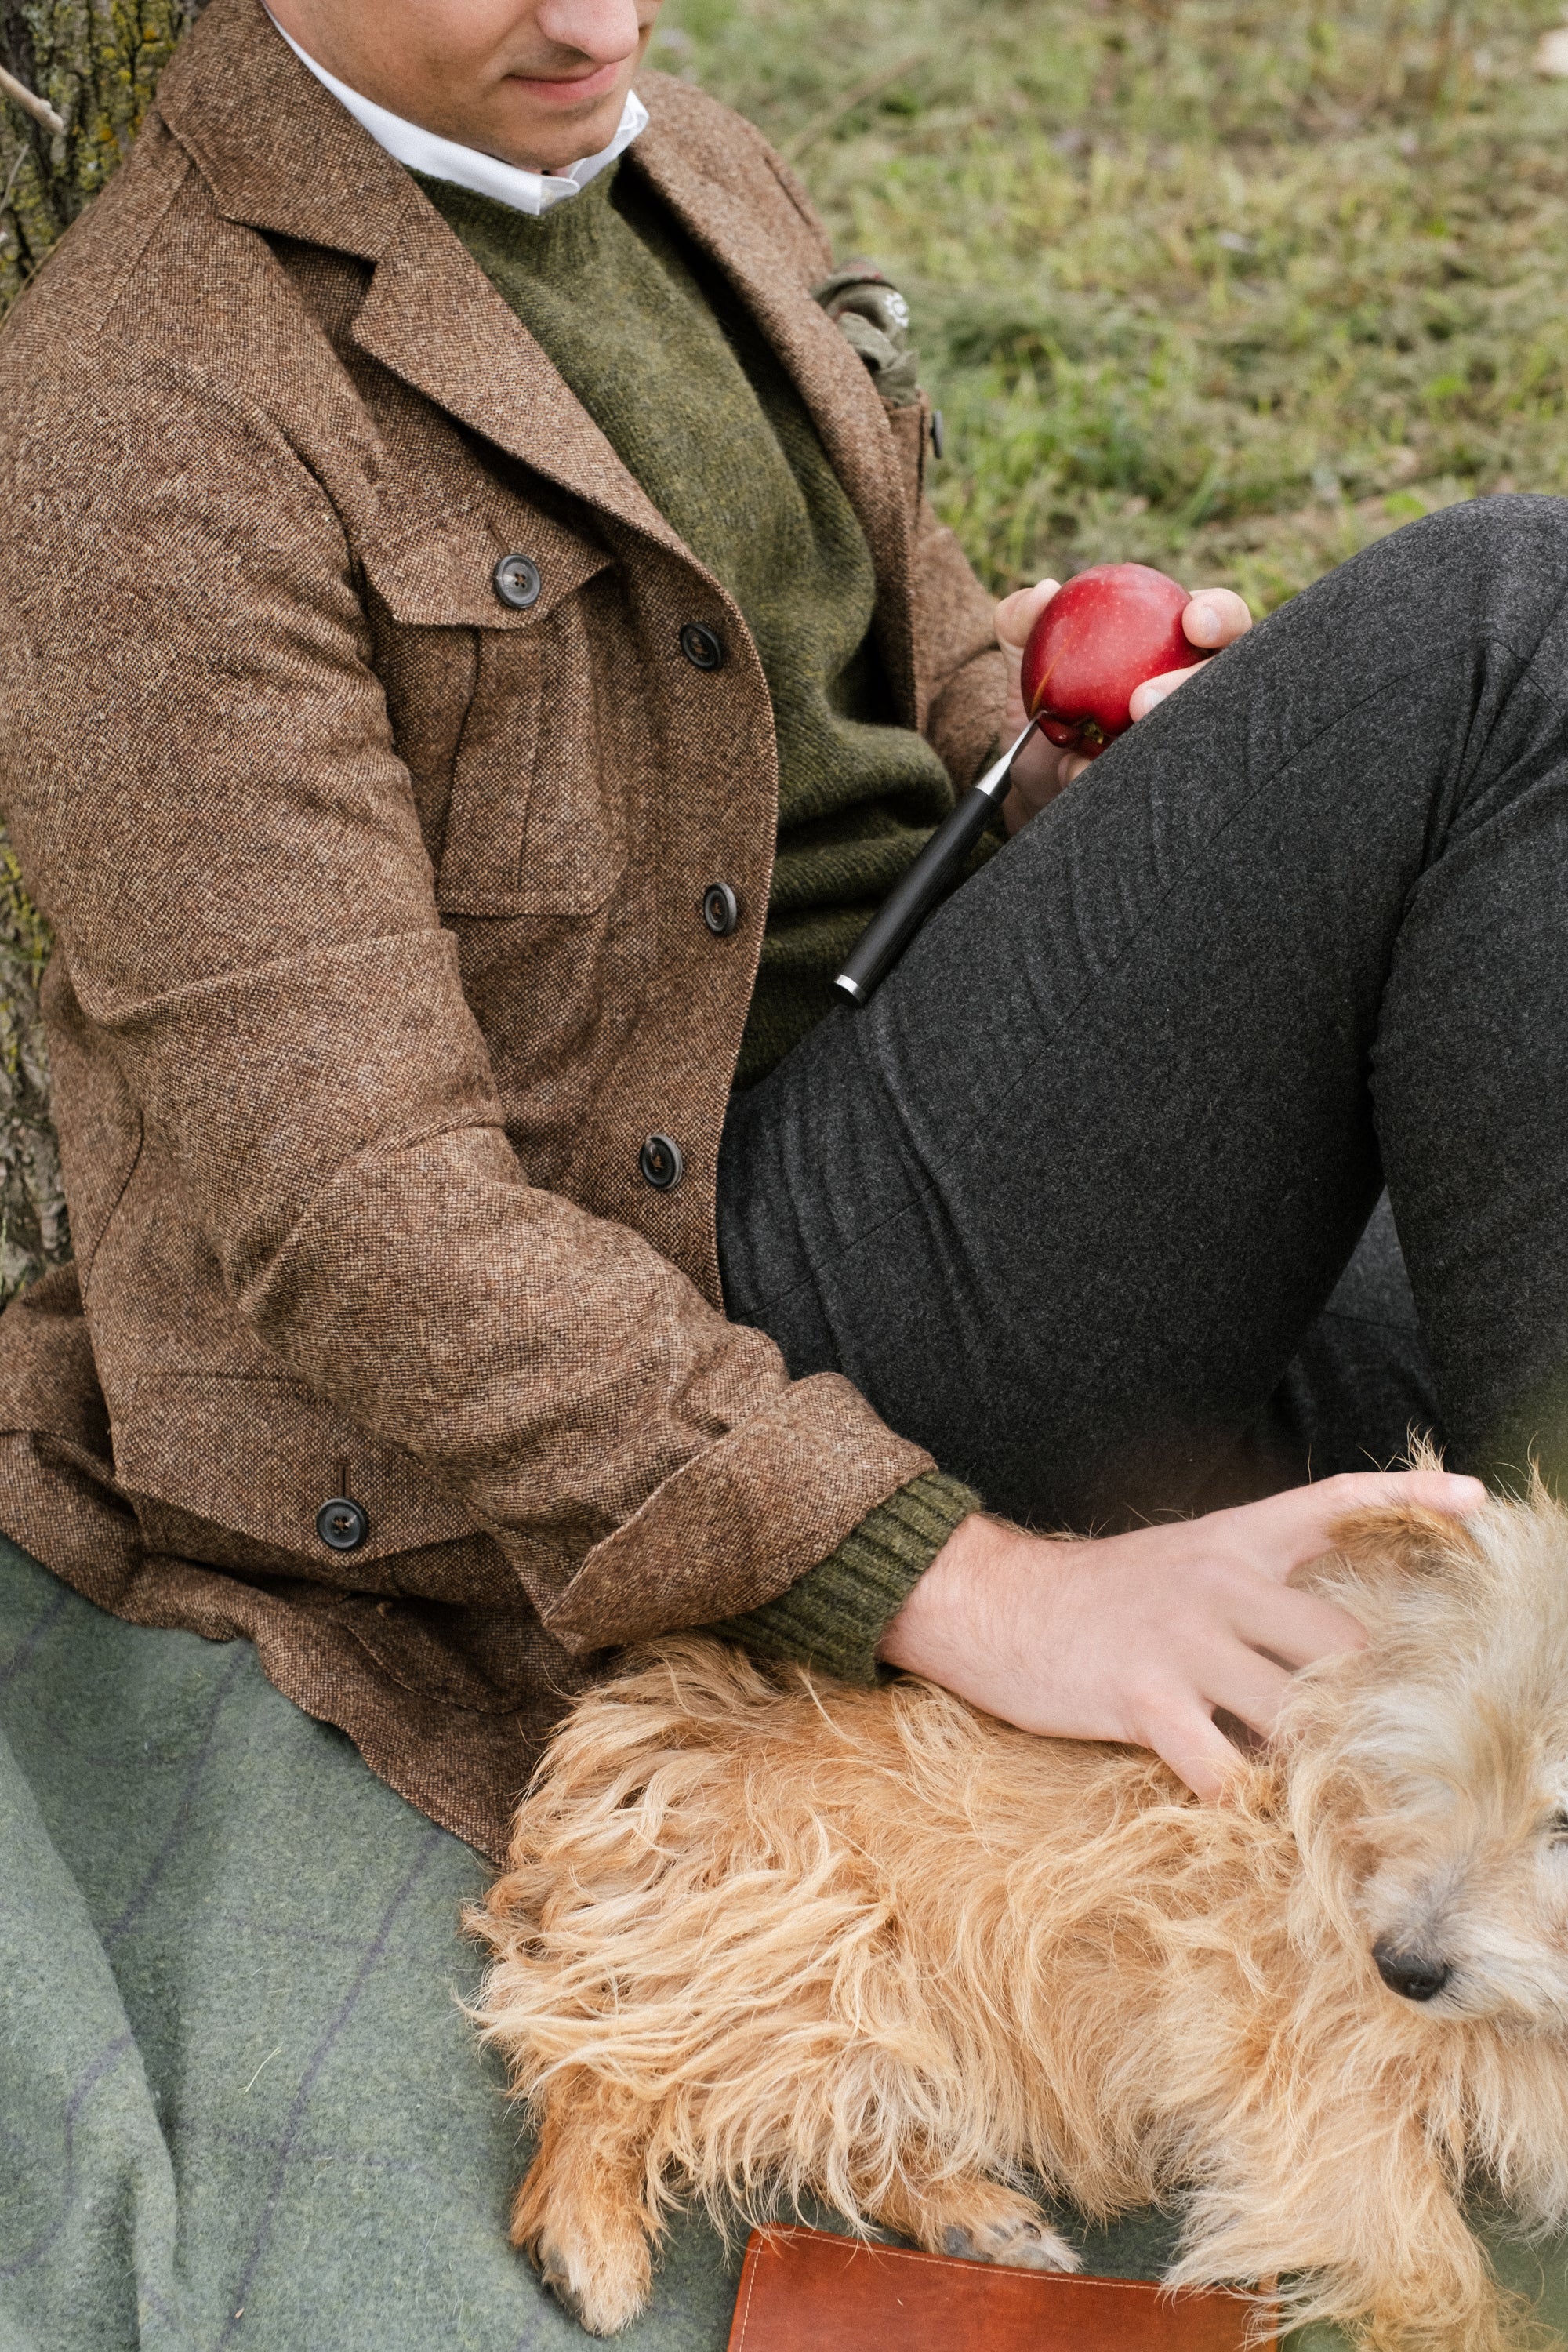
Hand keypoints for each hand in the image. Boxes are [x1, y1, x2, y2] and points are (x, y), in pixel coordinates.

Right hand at [876, 1471, 1486, 1797]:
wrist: (992, 1603)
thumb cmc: (1097, 1596)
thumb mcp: (1182, 1561)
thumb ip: (1254, 1585)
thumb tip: (1328, 1639)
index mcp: (1233, 1540)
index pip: (1332, 1500)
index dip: (1407, 1497)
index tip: (1477, 1503)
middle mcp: (1219, 1581)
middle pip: (1339, 1641)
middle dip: (1371, 1700)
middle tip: (1394, 1747)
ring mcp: (1183, 1638)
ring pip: (1294, 1708)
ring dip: (1315, 1759)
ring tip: (1328, 1794)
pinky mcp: (1144, 1695)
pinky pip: (1224, 1765)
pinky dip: (1241, 1796)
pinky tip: (1236, 1804)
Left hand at [992, 577, 1252, 833]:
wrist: (1030, 777)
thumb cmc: (1043, 708)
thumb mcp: (1021, 663)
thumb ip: (1020, 622)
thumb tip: (1042, 593)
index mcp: (1176, 641)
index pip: (1217, 618)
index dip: (1219, 615)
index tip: (1194, 622)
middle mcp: (1195, 688)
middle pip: (1228, 678)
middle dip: (1194, 684)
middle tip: (1142, 701)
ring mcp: (1190, 737)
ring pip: (1202, 732)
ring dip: (1161, 735)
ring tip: (1112, 741)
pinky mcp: (1173, 781)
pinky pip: (1165, 780)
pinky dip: (1123, 777)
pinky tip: (1078, 773)